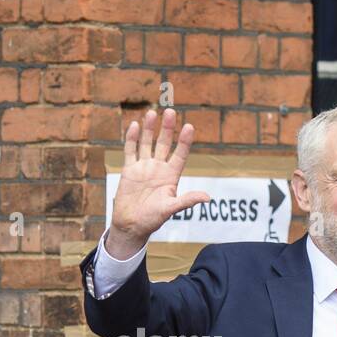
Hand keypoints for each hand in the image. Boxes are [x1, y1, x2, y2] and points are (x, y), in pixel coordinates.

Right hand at [107, 107, 210, 257]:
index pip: (180, 155)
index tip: (189, 127)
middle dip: (168, 129)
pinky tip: (134, 125)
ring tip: (152, 113)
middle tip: (171, 112)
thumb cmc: (152, 220)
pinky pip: (131, 151)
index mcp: (171, 176)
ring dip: (149, 129)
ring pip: (147, 143)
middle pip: (164, 144)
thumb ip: (186, 201)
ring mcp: (144, 167)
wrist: (131, 225)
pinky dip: (131, 138)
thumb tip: (207, 198)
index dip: (184, 142)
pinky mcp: (129, 170)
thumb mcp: (170, 209)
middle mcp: (158, 168)